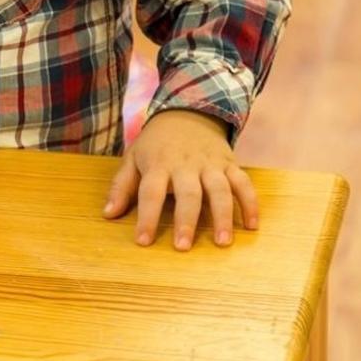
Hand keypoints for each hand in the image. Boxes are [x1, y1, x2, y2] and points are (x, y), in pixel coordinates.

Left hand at [103, 109, 258, 249]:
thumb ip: (121, 186)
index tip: (143, 241)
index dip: (146, 217)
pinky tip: (251, 226)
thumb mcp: (132, 158)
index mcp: (158, 164)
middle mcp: (186, 165)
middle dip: (186, 221)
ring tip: (222, 242)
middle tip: (183, 247)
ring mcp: (211, 164)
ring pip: (220, 190)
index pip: (151, 192)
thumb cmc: (155, 144)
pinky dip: (250, 203)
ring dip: (223, 216)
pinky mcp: (230, 163)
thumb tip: (108, 214)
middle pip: (188, 194)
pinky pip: (244, 183)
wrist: (187, 113)